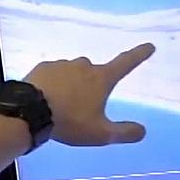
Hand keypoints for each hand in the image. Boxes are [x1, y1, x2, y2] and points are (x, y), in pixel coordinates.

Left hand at [24, 43, 155, 146]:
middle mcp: (84, 66)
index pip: (126, 63)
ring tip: (61, 107)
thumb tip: (143, 131)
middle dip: (92, 85)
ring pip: (73, 73)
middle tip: (83, 107)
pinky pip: (53, 75)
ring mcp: (62, 64)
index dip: (139, 55)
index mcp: (101, 79)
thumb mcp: (100, 133)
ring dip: (71, 85)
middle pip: (95, 73)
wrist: (30, 111)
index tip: (149, 46)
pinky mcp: (43, 67)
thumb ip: (123, 132)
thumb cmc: (69, 122)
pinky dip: (53, 84)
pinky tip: (46, 99)